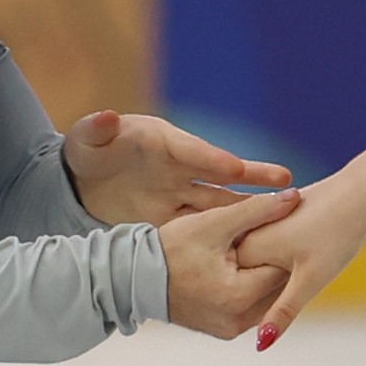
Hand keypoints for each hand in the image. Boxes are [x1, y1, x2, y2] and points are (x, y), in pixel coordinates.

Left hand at [63, 110, 293, 227]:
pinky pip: (203, 228)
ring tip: (283, 214)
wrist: (78, 184)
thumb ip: (95, 130)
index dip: (214, 159)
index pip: (193, 152)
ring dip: (247, 210)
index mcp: (162, 143)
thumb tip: (107, 119)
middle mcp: (178, 168)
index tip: (237, 169)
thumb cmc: (85, 153)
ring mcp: (178, 194)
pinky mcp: (173, 219)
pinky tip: (250, 246)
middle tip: (287, 183)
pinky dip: (226, 235)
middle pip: (219, 176)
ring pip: (219, 204)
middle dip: (252, 179)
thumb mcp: (85, 140)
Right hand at [161, 187, 299, 338]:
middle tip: (286, 237)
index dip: (288, 245)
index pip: (285, 268)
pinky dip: (253, 289)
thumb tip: (294, 197)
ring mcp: (230, 329)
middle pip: (278, 288)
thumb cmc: (170, 248)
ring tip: (270, 251)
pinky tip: (251, 268)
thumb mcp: (214, 223)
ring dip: (268, 277)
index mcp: (239, 295)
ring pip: (266, 299)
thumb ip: (257, 210)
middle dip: (281, 263)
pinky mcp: (223, 331)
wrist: (135, 277)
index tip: (289, 227)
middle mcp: (238, 320)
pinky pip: (251, 308)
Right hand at [234, 164, 365, 349]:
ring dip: (276, 279)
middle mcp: (240, 241)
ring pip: (258, 272)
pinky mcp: (264, 229)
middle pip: (250, 284)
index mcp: (243, 251)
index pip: (244, 295)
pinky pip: (265, 259)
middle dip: (272, 292)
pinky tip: (306, 256)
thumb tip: (263, 344)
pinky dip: (281, 265)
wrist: (356, 191)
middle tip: (310, 266)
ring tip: (309, 261)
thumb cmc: (337, 232)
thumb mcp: (310, 279)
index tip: (302, 282)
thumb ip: (283, 311)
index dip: (270, 302)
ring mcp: (251, 234)